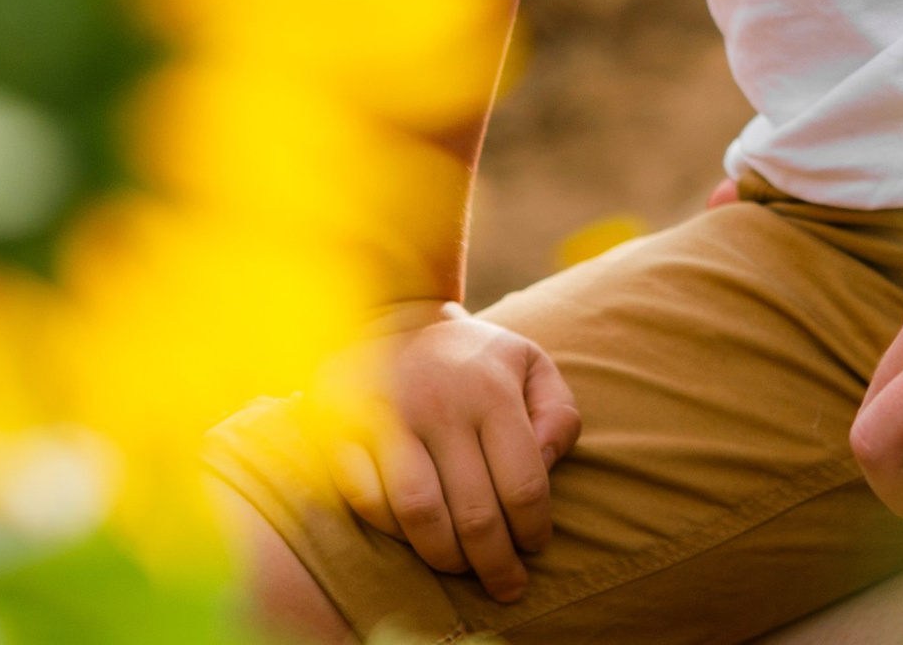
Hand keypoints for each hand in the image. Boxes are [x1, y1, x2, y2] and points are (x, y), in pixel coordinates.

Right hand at [324, 305, 580, 603]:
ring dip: (444, 557)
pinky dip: (391, 529)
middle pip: (474, 512)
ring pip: (419, 515)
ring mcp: (388, 414)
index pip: (523, 484)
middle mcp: (441, 403)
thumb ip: (558, 411)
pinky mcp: (343, 426)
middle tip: (506, 586)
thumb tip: (549, 462)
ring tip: (461, 568)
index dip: (534, 531)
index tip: (536, 548)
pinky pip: (367, 499)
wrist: (395, 316)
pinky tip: (412, 535)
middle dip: (495, 564)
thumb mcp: (530, 363)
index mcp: (492, 388)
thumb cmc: (474, 358)